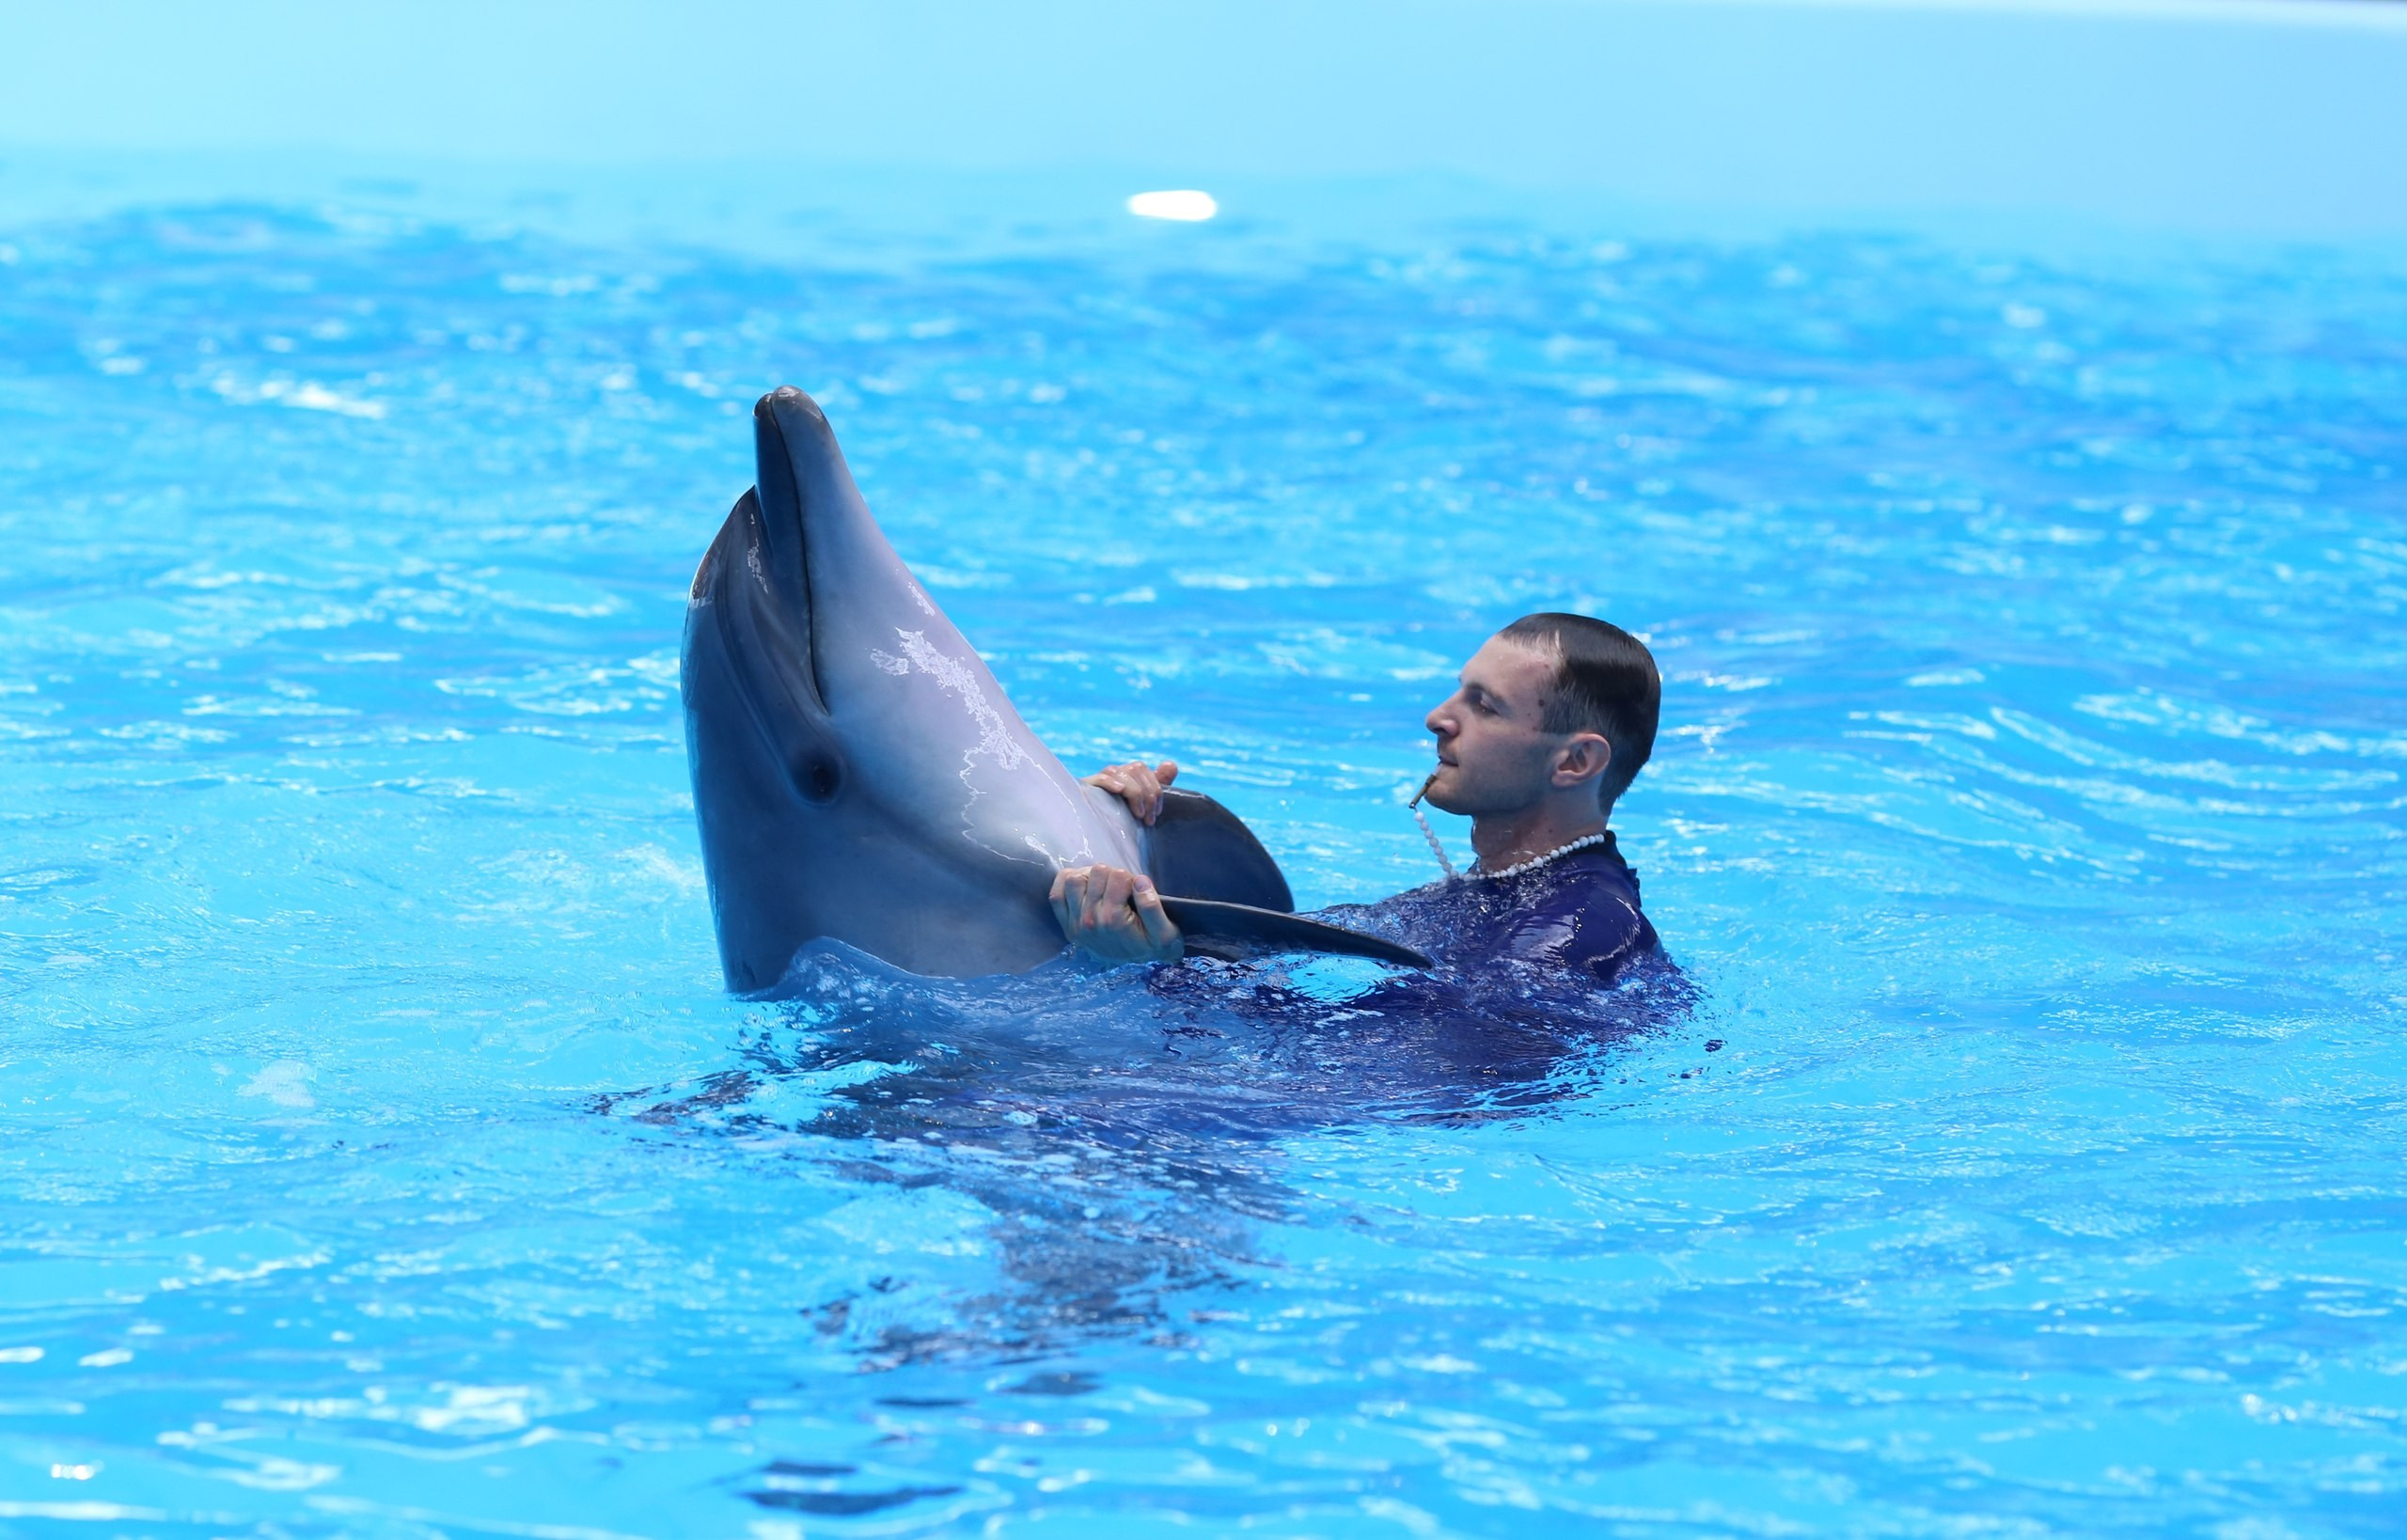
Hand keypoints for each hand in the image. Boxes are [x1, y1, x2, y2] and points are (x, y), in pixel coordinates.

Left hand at [1049, 864, 1182, 963]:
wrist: (1140, 970)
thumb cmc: (1154, 947)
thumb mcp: (1166, 933)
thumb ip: (1153, 906)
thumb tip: (1139, 881)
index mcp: (1114, 919)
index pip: (1119, 876)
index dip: (1131, 878)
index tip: (1136, 891)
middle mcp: (1090, 920)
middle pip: (1097, 873)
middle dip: (1112, 875)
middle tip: (1121, 889)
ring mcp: (1075, 923)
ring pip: (1074, 879)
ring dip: (1090, 877)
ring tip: (1103, 886)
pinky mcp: (1067, 926)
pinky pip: (1056, 895)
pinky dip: (1067, 884)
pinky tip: (1084, 886)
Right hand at [1083, 759, 1177, 824]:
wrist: (1091, 834)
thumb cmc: (1117, 821)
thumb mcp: (1140, 806)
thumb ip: (1156, 787)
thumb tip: (1172, 764)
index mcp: (1125, 775)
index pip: (1143, 769)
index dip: (1155, 789)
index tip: (1157, 813)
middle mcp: (1112, 774)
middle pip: (1135, 768)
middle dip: (1148, 795)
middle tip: (1148, 820)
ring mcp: (1097, 780)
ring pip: (1118, 772)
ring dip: (1134, 793)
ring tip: (1137, 815)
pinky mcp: (1085, 789)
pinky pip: (1099, 778)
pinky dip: (1110, 782)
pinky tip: (1119, 790)